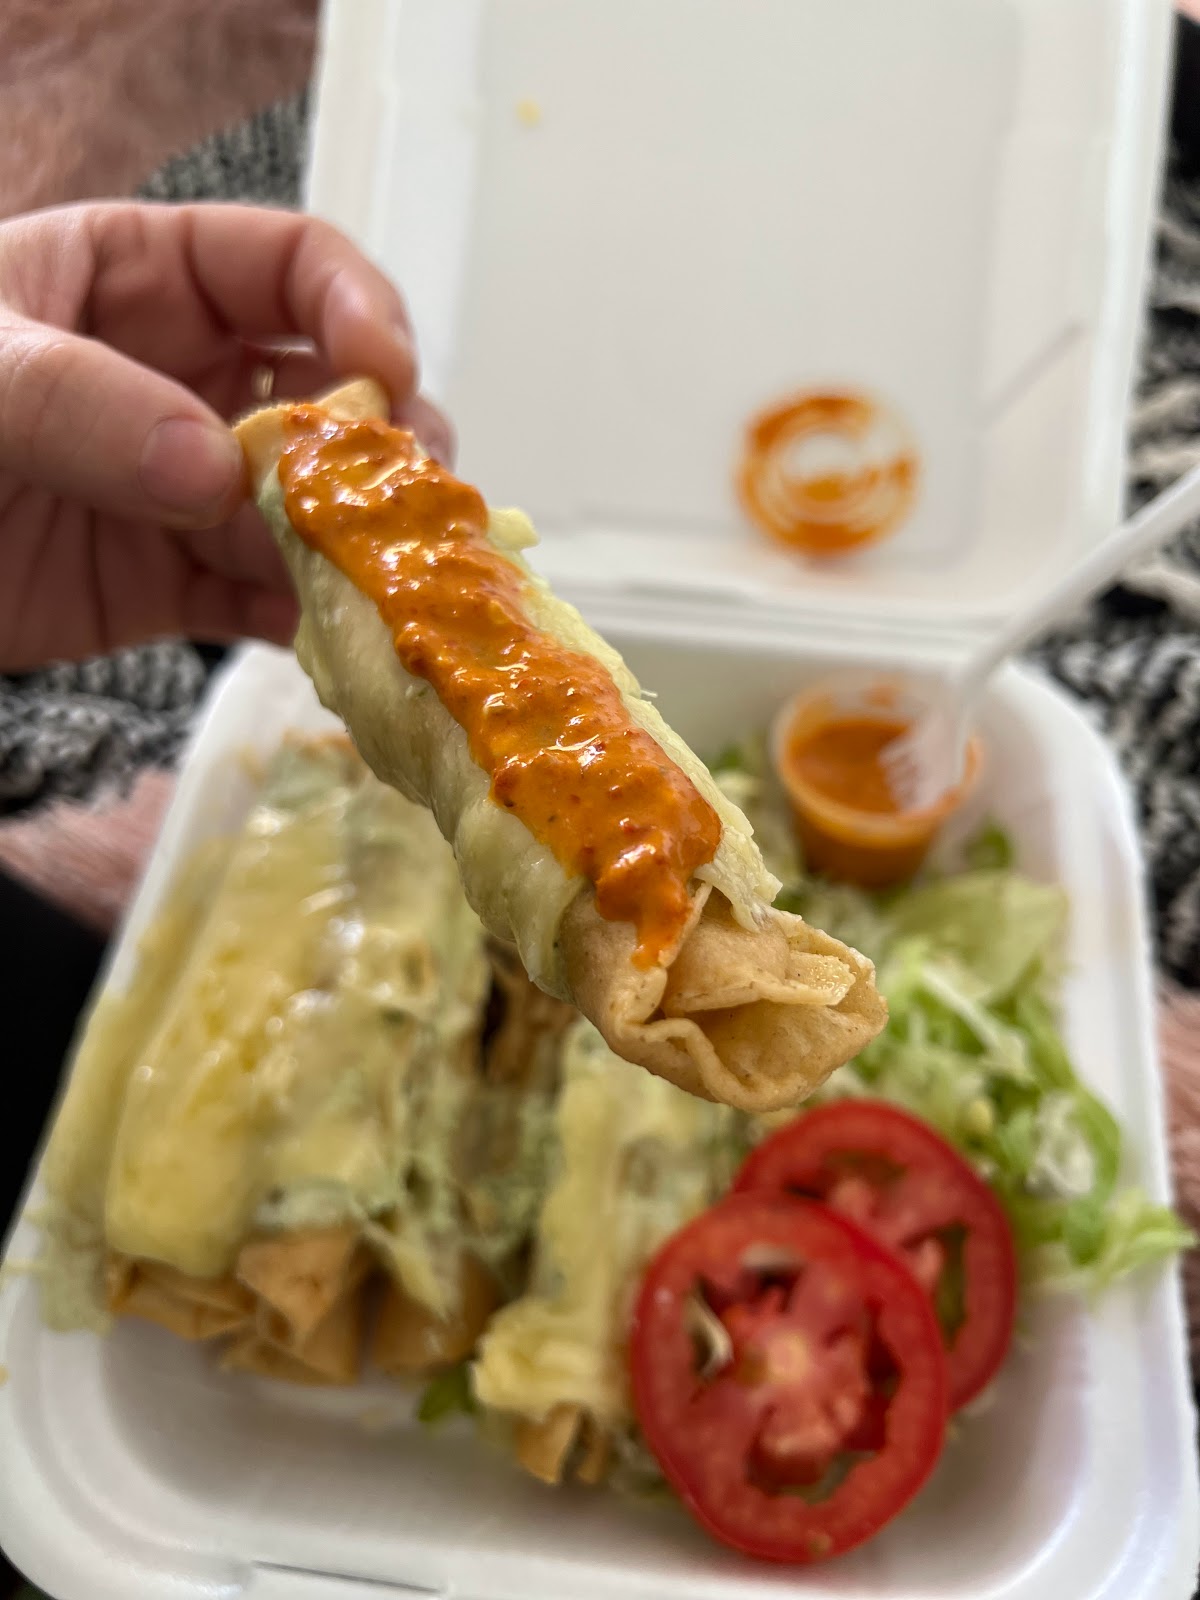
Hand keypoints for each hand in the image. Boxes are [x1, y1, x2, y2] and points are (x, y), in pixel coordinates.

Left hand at [0, 201, 450, 670]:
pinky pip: (264, 599)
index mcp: (138, 281)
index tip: (387, 372)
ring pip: (314, 508)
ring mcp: (182, 490)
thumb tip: (217, 470)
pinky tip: (331, 638)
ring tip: (387, 582)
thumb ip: (79, 404)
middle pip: (331, 395)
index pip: (289, 268)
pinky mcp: (170, 588)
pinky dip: (307, 621)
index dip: (359, 309)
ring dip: (362, 543)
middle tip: (408, 495)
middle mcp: (184, 381)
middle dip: (385, 442)